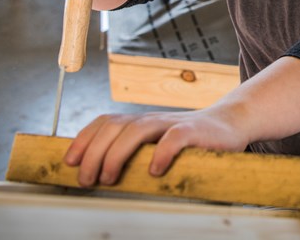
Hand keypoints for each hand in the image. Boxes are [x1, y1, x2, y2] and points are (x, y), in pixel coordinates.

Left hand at [64, 106, 249, 186]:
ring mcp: (173, 123)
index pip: (105, 122)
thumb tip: (102, 176)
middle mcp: (152, 118)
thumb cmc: (190, 141)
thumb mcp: (158, 145)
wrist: (230, 123)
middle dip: (94, 153)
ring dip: (117, 154)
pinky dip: (161, 153)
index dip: (83, 139)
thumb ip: (136, 154)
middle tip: (87, 180)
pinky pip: (175, 138)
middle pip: (114, 127)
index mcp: (141, 121)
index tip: (69, 162)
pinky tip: (154, 170)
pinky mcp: (195, 131)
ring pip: (137, 129)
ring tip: (110, 178)